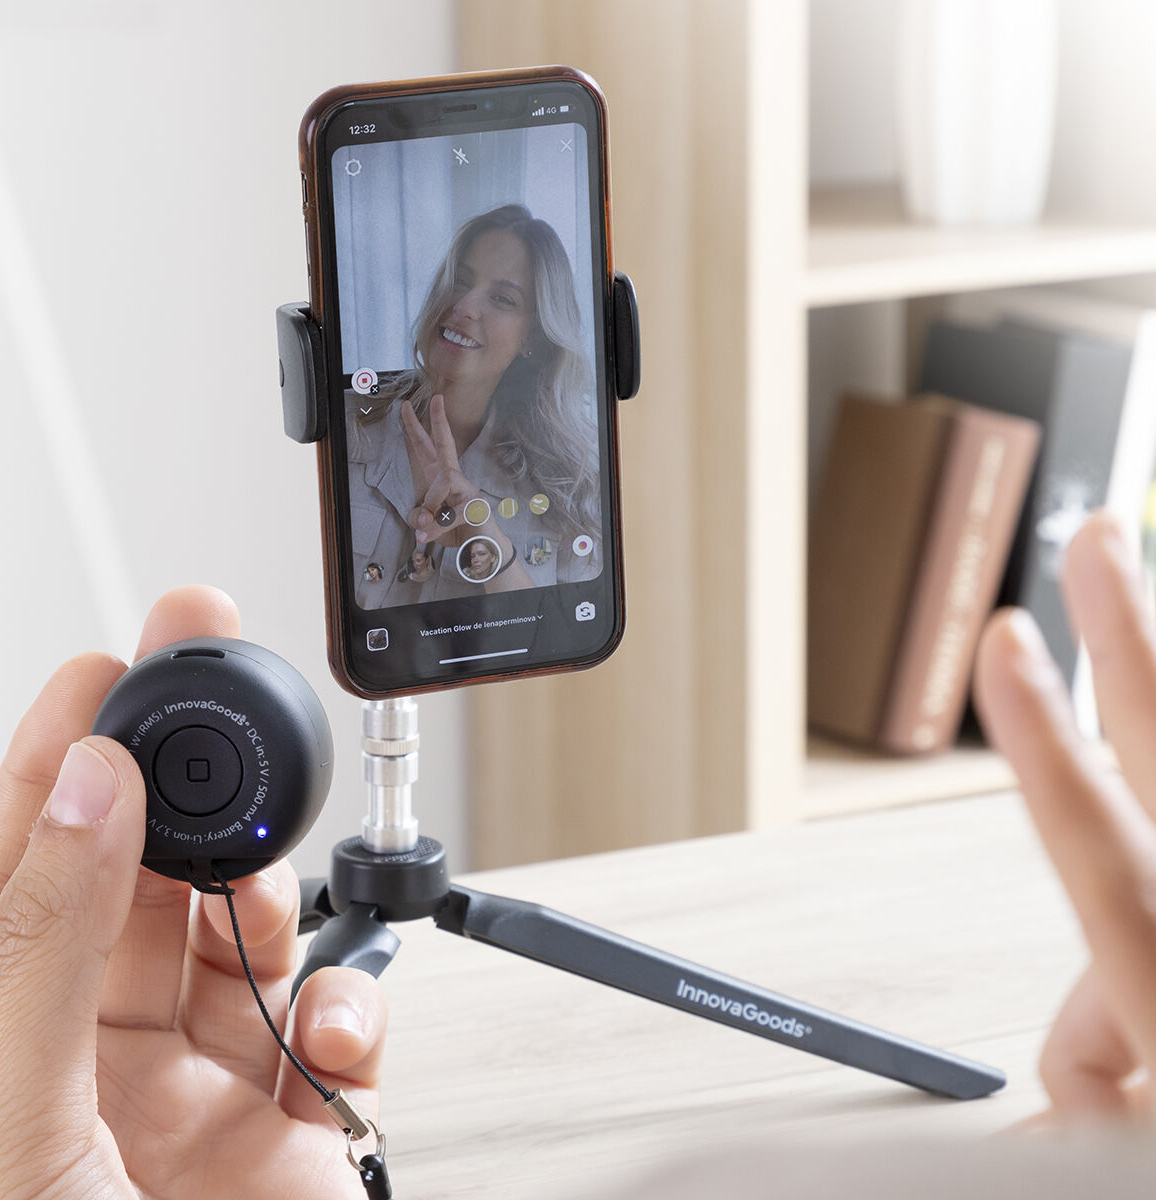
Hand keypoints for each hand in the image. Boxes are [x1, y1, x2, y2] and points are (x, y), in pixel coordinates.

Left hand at [0, 587, 386, 1197]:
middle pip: (140, 869)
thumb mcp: (3, 1126)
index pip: (17, 856)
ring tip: (274, 899)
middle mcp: (83, 1044)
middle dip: (189, 779)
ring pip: (242, 929)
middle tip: (221, 694)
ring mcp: (188, 1078)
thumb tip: (85, 788)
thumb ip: (41, 942)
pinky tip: (330, 1035)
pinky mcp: (280, 1118)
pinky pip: (327, 1025)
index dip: (61, 749)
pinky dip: (347, 1013)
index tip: (110, 663)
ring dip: (272, 898)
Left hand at [401, 394, 492, 549]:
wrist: (485, 553)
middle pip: (446, 446)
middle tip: (435, 397)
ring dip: (431, 504)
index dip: (416, 430)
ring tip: (428, 525)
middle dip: (439, 421)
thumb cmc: (458, 534)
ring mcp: (469, 491)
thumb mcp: (427, 526)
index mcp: (442, 481)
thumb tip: (422, 515)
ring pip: (443, 482)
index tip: (407, 407)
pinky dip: (438, 526)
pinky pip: (451, 512)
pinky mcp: (476, 507)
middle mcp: (457, 480)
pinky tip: (431, 534)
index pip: (427, 450)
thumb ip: (419, 517)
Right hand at [974, 510, 1155, 1122]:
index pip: (1099, 848)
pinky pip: (1135, 918)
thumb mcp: (1142, 1150)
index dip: (1043, 739)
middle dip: (1126, 635)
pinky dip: (1118, 947)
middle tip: (1095, 541)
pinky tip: (1124, 958)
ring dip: (1152, 698)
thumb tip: (1061, 1068)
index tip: (1006, 639)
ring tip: (1124, 626)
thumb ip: (1092, 1085)